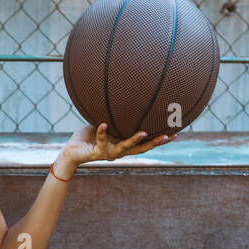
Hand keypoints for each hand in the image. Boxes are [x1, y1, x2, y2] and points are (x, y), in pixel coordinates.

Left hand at [62, 122, 177, 168]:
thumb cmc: (88, 136)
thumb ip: (116, 115)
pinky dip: (102, 131)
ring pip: (125, 148)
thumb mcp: (105, 122)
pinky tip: (103, 123)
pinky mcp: (96, 151)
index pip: (146, 143)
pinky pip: (101, 139)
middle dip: (156, 143)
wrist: (71, 152)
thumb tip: (126, 95)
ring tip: (145, 132)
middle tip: (170, 135)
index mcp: (124, 145)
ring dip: (135, 141)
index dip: (160, 139)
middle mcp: (119, 151)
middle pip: (142, 148)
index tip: (177, 133)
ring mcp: (108, 152)